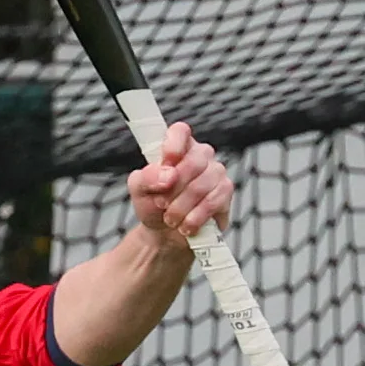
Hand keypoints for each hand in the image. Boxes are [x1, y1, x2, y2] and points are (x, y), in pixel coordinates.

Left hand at [126, 120, 232, 244]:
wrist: (165, 235)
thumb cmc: (153, 205)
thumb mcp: (139, 190)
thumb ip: (146, 177)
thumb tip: (167, 174)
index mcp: (177, 147)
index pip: (180, 131)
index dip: (173, 146)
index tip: (165, 165)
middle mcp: (200, 155)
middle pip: (193, 162)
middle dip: (173, 190)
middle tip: (161, 204)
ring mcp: (215, 172)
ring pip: (202, 186)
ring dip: (181, 208)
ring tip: (171, 219)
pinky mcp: (225, 192)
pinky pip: (213, 202)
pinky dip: (195, 218)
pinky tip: (186, 225)